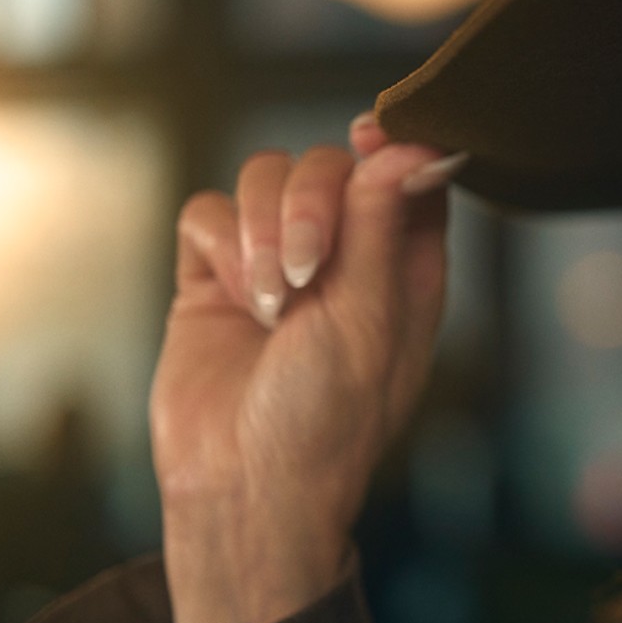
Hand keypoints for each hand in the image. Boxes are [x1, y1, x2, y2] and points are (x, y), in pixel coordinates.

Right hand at [149, 114, 464, 622]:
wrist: (243, 486)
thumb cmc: (327, 419)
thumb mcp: (369, 318)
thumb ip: (383, 224)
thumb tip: (413, 143)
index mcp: (402, 264)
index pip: (405, 169)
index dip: (390, 142)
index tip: (368, 136)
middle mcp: (343, 254)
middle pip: (327, 163)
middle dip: (311, 200)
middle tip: (305, 266)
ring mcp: (274, 260)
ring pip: (264, 176)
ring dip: (263, 227)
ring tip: (271, 301)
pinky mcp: (213, 275)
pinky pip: (209, 213)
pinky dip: (222, 244)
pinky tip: (238, 301)